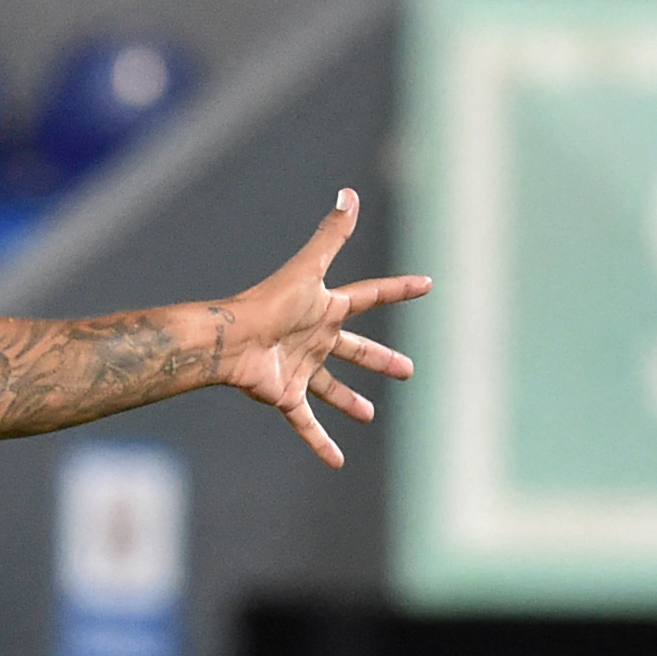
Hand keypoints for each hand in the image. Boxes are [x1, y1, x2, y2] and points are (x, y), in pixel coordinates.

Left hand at [213, 189, 430, 467]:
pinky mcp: (284, 396)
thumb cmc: (269, 302)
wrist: (231, 339)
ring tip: (369, 415)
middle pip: (355, 350)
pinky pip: (304, 423)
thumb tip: (349, 193)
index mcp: (325, 309)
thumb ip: (331, 234)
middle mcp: (314, 339)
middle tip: (407, 370)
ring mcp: (300, 369)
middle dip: (379, 359)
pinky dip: (318, 442)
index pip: (368, 296)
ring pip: (331, 388)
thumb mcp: (308, 268)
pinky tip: (335, 462)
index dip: (396, 290)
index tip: (425, 285)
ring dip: (349, 401)